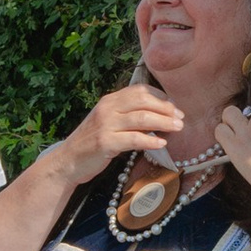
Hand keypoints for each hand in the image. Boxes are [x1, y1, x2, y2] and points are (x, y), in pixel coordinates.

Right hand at [57, 83, 187, 179]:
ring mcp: (105, 125)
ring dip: (164, 122)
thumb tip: (159, 116)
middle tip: (181, 118)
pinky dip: (150, 140)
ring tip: (178, 128)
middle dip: (166, 109)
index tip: (174, 108)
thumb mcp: (109, 122)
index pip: (140, 91)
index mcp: (110, 100)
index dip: (161, 98)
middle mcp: (107, 108)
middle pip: (143, 101)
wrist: (68, 160)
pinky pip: (134, 139)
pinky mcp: (105, 143)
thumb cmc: (93, 143)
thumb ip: (128, 116)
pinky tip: (161, 143)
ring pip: (142, 118)